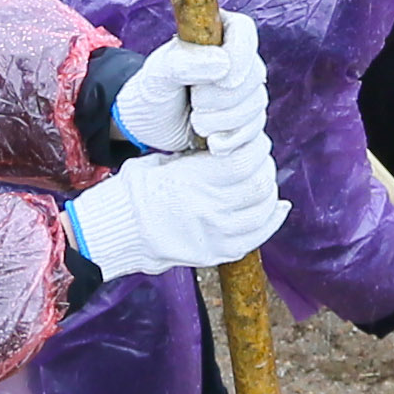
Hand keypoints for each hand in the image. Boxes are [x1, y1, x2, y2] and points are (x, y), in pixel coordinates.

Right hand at [65, 130, 286, 277]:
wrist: (116, 231)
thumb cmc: (135, 190)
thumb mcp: (161, 160)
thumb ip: (197, 157)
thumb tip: (229, 145)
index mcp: (191, 180)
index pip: (243, 161)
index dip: (256, 148)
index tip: (254, 140)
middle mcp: (207, 209)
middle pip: (258, 186)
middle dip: (265, 167)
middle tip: (259, 158)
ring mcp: (213, 235)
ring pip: (262, 211)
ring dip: (269, 191)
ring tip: (262, 180)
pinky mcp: (215, 253)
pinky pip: (256, 238)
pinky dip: (272, 220)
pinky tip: (278, 206)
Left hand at [111, 11, 264, 155]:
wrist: (149, 125)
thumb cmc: (151, 91)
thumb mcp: (157, 74)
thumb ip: (182, 63)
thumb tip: (223, 64)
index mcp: (216, 34)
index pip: (244, 31)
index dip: (240, 56)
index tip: (224, 82)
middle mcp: (237, 59)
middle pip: (253, 75)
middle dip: (223, 98)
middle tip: (194, 104)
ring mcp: (244, 89)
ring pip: (256, 105)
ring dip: (225, 121)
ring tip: (196, 122)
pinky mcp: (246, 118)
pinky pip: (255, 129)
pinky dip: (233, 139)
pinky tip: (212, 142)